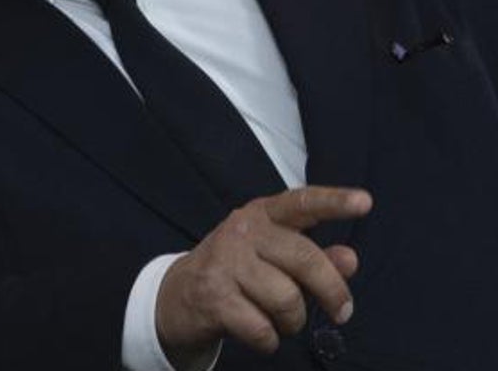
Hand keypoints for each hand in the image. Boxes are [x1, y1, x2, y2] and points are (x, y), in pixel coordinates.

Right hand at [157, 186, 372, 365]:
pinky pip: (263, 329)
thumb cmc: (238, 273)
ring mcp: (224, 262)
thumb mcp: (274, 257)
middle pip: (304, 259)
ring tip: (281, 320)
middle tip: (342, 313)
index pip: (301, 203)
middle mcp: (242, 232)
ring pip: (287, 299)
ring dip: (293, 321)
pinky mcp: (214, 296)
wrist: (178, 295)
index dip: (333, 202)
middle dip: (332, 292)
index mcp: (262, 215)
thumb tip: (349, 258)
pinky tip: (259, 332)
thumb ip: (315, 256)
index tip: (365, 201)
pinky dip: (269, 341)